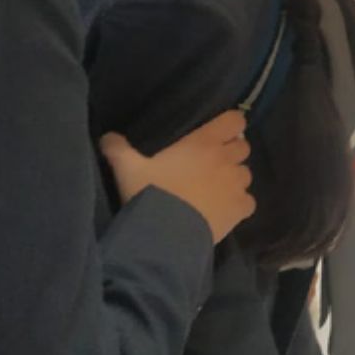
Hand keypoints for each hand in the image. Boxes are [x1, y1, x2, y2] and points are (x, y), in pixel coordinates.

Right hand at [105, 108, 253, 239]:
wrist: (166, 234)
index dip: (230, 124)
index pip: (234, 120)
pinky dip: (239, 204)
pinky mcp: (239, 210)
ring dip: (234, 178)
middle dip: (231, 152)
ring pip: (246, 175)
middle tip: (212, 163)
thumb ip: (118, 148)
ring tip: (217, 189)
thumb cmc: (151, 193)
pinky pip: (248, 201)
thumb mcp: (127, 168)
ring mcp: (235, 186)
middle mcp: (225, 160)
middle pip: (243, 147)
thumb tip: (107, 136)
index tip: (218, 132)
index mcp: (203, 143)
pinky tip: (224, 210)